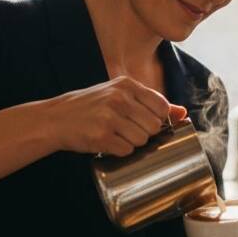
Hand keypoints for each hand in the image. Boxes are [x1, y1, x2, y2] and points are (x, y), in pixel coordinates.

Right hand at [44, 75, 186, 155]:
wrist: (54, 119)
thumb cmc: (90, 107)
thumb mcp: (119, 95)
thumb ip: (150, 102)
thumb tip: (183, 113)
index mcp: (126, 84)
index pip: (162, 106)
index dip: (159, 120)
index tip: (145, 123)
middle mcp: (119, 98)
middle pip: (154, 126)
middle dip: (144, 133)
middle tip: (126, 131)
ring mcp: (109, 117)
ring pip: (142, 140)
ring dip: (132, 144)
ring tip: (116, 136)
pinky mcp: (101, 136)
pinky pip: (126, 150)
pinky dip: (119, 151)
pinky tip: (107, 143)